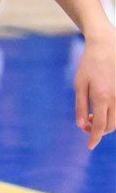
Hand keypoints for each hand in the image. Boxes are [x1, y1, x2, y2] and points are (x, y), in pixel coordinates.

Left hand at [74, 29, 115, 149]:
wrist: (106, 46)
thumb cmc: (89, 64)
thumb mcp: (79, 83)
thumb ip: (80, 105)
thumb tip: (81, 125)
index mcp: (102, 97)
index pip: (99, 126)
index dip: (94, 138)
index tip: (89, 146)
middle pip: (110, 126)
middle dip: (98, 130)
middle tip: (85, 122)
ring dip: (106, 123)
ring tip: (92, 115)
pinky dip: (112, 115)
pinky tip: (103, 108)